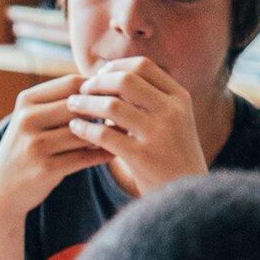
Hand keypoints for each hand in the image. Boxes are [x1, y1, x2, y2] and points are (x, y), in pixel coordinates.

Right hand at [0, 74, 115, 217]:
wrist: (3, 188)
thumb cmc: (30, 147)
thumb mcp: (34, 118)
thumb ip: (62, 100)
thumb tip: (107, 83)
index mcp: (26, 100)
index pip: (71, 83)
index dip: (97, 88)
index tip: (114, 95)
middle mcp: (27, 119)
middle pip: (78, 106)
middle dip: (103, 111)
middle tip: (125, 115)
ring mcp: (34, 145)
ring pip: (83, 132)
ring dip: (105, 134)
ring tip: (123, 133)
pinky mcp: (44, 169)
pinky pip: (83, 158)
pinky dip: (102, 155)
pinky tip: (113, 153)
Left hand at [68, 55, 205, 196]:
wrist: (186, 193)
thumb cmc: (171, 154)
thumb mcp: (172, 120)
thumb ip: (148, 99)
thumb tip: (109, 76)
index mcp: (179, 98)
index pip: (143, 66)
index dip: (115, 67)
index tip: (98, 76)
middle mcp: (172, 112)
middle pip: (126, 80)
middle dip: (97, 83)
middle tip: (82, 90)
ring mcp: (158, 134)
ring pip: (112, 106)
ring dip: (86, 103)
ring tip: (72, 105)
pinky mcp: (143, 158)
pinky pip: (104, 136)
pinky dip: (85, 129)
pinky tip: (75, 127)